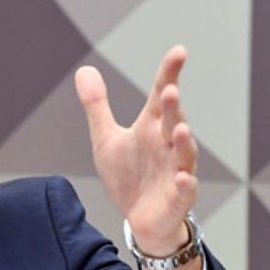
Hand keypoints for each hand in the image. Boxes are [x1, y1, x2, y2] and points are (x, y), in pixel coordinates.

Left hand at [75, 46, 200, 269]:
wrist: (139, 218)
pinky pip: (184, 190)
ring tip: (179, 127)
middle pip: (172, 121)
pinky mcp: (177, 198)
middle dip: (173, 107)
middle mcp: (167, 145)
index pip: (161, 96)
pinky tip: (182, 178)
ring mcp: (176, 171)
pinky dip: (184, 184)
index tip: (178, 51)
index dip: (169, 74)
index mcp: (151, 128)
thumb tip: (84, 69)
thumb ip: (97, 105)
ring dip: (183, 141)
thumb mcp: (106, 138)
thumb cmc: (128, 175)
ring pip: (184, 153)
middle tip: (170, 90)